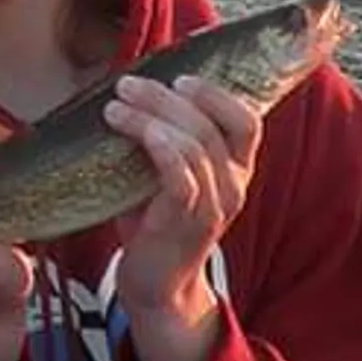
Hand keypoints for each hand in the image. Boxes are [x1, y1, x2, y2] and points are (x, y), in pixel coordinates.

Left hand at [107, 73, 261, 319]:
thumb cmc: (153, 219)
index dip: (217, 93)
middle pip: (211, 124)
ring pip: (195, 146)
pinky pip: (181, 178)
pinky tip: (135, 132)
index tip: (177, 77)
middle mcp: (234, 185)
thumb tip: (127, 88)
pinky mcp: (189, 224)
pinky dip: (160, 148)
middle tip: (126, 85)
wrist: (156, 283)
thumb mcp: (162, 172)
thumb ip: (161, 137)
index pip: (248, 120)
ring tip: (113, 108)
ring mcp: (215, 206)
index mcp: (235, 168)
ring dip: (151, 118)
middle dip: (166, 97)